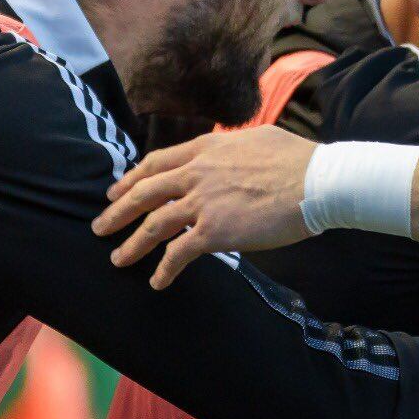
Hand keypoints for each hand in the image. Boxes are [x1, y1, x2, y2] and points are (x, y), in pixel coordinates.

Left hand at [92, 126, 316, 288]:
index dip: (132, 178)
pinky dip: (163, 269)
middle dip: (117, 211)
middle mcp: (197, 173)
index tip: (117, 191)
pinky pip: (177, 253)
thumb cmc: (300, 160)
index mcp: (207, 149)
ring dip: (132, 244)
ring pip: (153, 225)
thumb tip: (236, 150)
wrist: (318, 181)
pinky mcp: (214, 232)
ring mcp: (202, 203)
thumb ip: (236, 146)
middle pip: (144, 193)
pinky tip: (157, 280)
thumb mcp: (259, 138)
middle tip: (101, 226)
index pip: (157, 162)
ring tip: (118, 259)